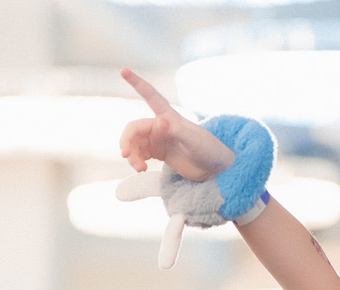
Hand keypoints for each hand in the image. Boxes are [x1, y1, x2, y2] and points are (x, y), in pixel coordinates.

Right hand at [119, 69, 234, 178]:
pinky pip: (139, 154)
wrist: (216, 169)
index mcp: (169, 117)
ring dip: (132, 156)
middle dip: (126, 141)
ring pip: (134, 143)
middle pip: (133, 129)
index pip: (150, 96)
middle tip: (125, 155)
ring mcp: (158, 139)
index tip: (123, 70)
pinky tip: (141, 169)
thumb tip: (159, 122)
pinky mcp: (158, 153)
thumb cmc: (209, 150)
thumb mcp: (193, 140)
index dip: (137, 83)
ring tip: (140, 169)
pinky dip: (136, 161)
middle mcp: (160, 126)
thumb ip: (176, 131)